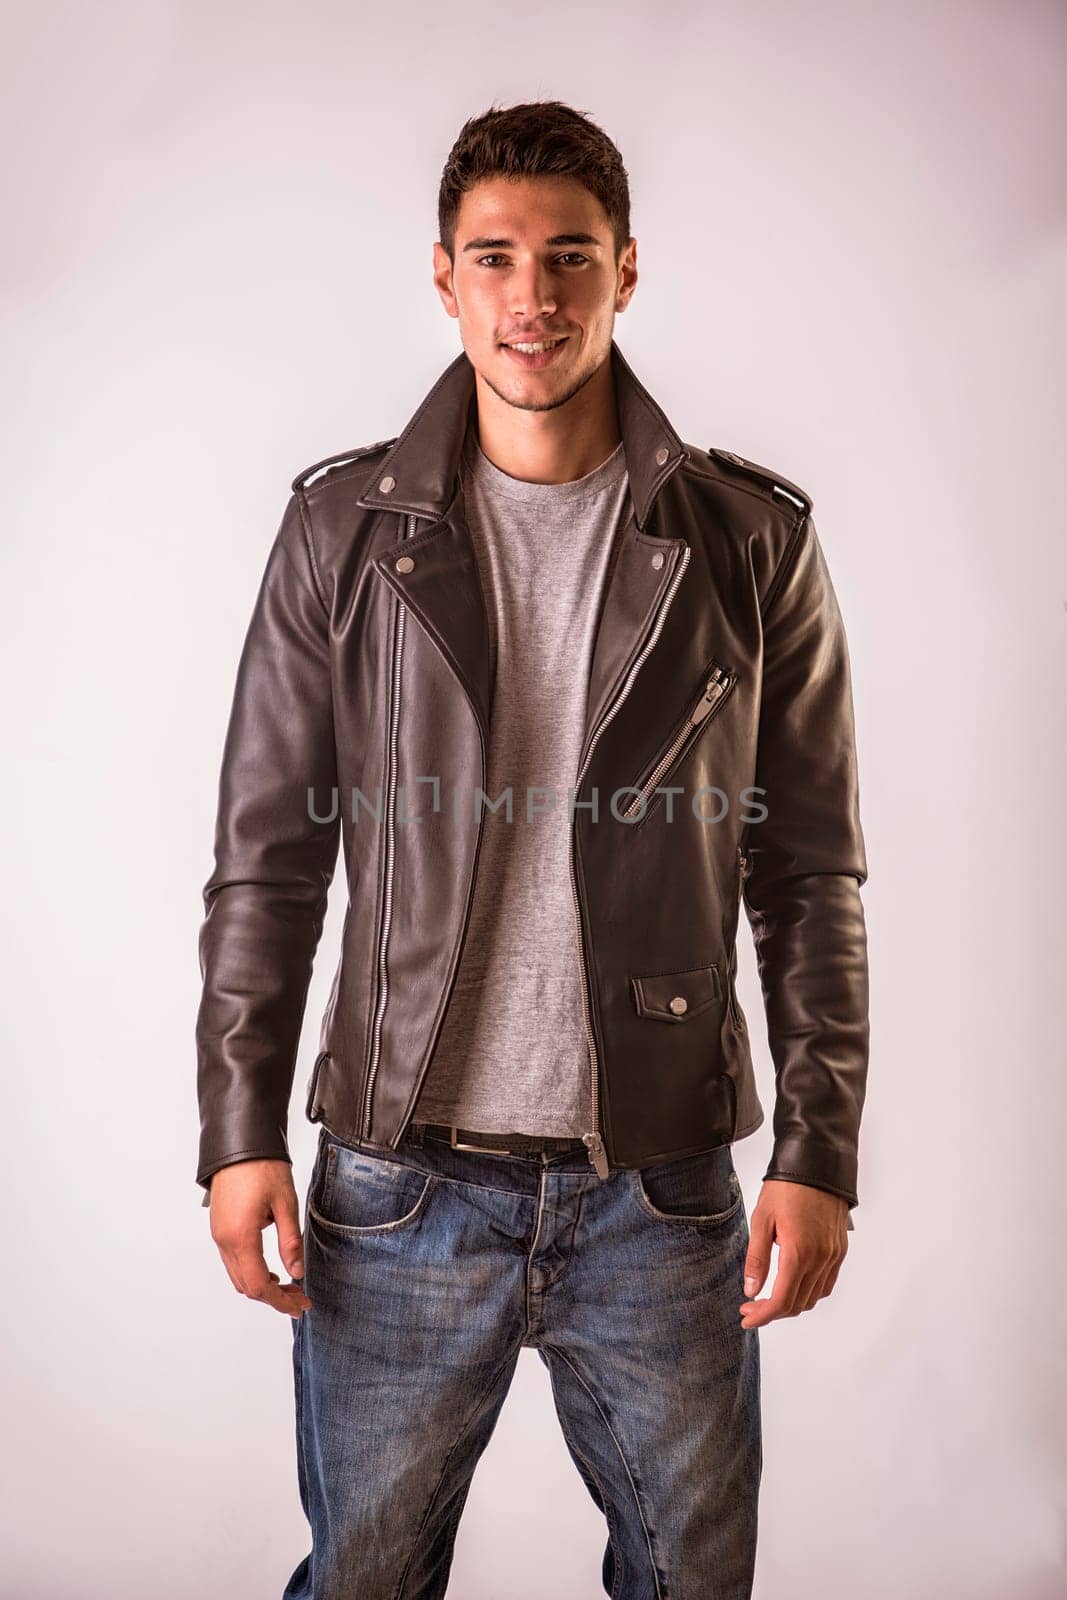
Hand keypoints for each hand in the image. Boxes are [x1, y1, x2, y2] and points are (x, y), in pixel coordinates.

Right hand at [207, 1159, 312, 1318]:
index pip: (259, 1286)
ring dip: (262, 1286)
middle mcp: (224, 1240)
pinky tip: (271, 1268)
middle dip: (274, 1298)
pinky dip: (252, 1271)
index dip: (281, 1301)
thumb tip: (297, 1272)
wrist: (239, 1144)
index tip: (300, 1306)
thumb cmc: (262, 1168)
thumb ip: (290, 1242)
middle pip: (246, 1286)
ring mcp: (218, 1234)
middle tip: (300, 1298)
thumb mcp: (285, 1204)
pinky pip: (233, 1261)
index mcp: (241, 1237)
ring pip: (238, 1276)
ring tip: (289, 1284)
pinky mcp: (220, 1227)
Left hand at [739, 1179, 849, 1328]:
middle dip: (772, 1312)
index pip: (782, 1301)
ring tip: (769, 1298)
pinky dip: (810, 1292)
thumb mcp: (761, 1220)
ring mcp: (833, 1256)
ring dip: (791, 1304)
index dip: (763, 1316)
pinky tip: (793, 1285)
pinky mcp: (839, 1250)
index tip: (746, 1318)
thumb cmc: (786, 1188)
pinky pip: (826, 1283)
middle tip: (751, 1307)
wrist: (816, 1165)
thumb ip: (757, 1258)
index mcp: (798, 1253)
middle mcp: (820, 1259)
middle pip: (797, 1304)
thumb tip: (751, 1290)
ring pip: (814, 1297)